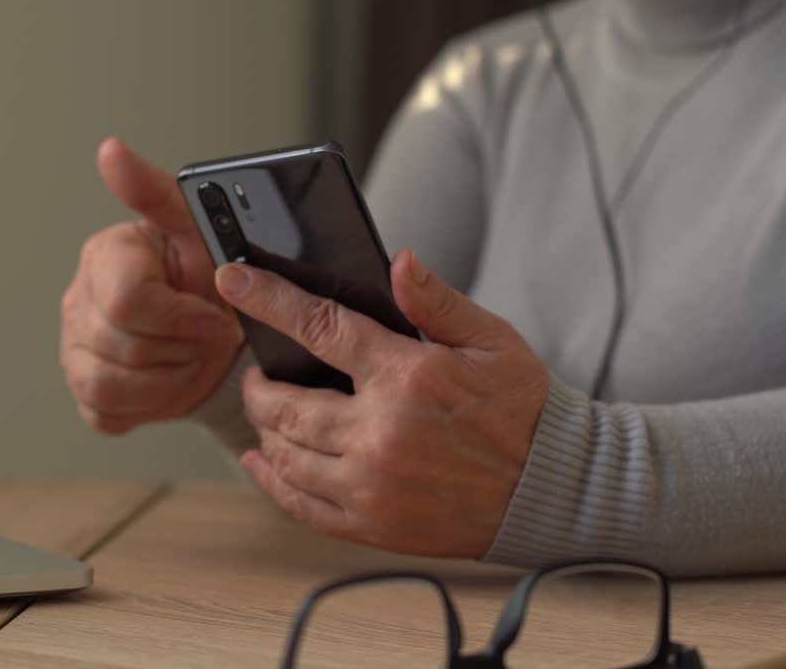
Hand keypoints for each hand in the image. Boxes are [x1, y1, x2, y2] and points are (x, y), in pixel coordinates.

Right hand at [61, 138, 243, 434]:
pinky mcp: (85, 393)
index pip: (128, 301)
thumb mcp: (200, 231)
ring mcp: (74, 349)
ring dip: (168, 379)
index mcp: (105, 256)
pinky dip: (148, 405)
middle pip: (124, 347)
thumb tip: (109, 150)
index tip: (213, 315)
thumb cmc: (211, 276)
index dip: (182, 318)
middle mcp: (78, 300)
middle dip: (181, 348)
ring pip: (111, 385)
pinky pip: (107, 412)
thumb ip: (155, 191)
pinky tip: (167, 379)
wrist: (221, 335)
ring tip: (190, 356)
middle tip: (205, 336)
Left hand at [215, 249, 549, 557]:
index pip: (319, 327)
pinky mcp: (373, 526)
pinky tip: (262, 462)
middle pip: (285, 403)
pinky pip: (301, 505)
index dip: (268, 299)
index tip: (232, 281)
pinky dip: (272, 481)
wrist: (553, 490)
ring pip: (286, 454)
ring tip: (267, 412)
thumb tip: (397, 261)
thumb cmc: (524, 409)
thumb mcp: (490, 339)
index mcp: (408, 377)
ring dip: (264, 428)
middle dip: (257, 382)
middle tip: (255, 371)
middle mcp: (380, 433)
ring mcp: (372, 486)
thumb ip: (435, 301)